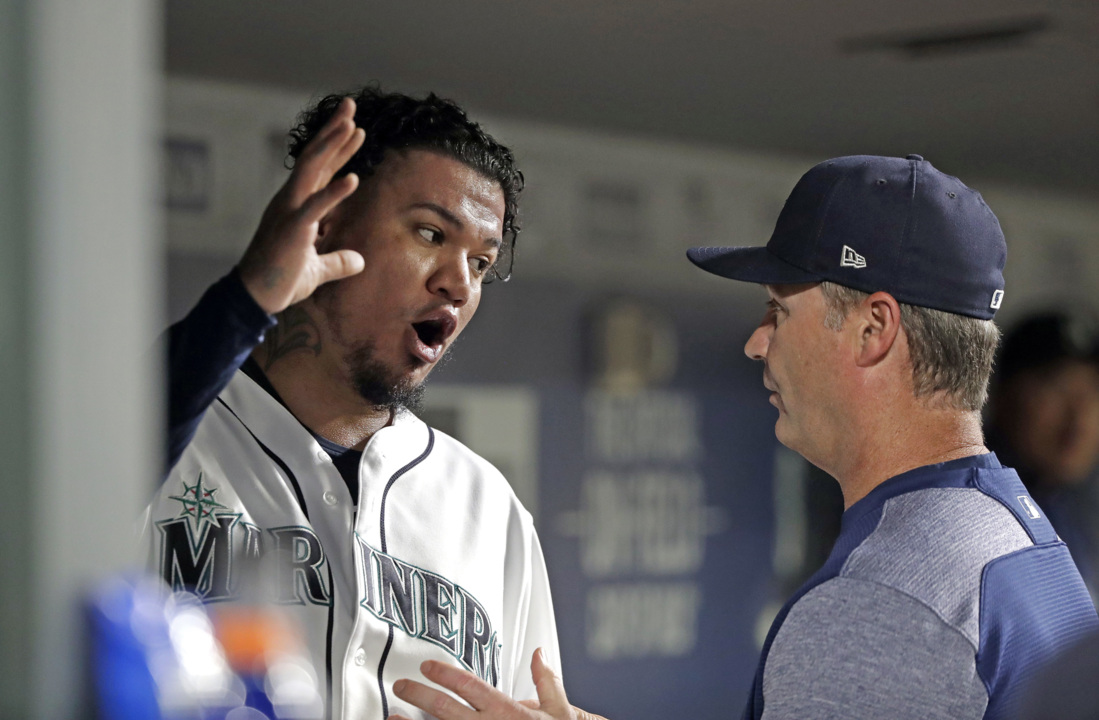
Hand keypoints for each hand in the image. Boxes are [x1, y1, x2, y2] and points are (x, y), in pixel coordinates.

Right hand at [237, 96, 366, 313]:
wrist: (256, 298)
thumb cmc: (281, 282)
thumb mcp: (316, 270)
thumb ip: (338, 262)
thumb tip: (360, 261)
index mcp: (295, 205)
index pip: (319, 169)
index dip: (337, 148)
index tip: (355, 128)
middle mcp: (290, 201)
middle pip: (315, 158)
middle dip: (334, 132)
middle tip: (351, 107)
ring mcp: (290, 212)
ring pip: (311, 170)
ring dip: (333, 146)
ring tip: (353, 125)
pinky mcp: (293, 229)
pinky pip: (315, 206)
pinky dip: (335, 192)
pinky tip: (354, 178)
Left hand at [388, 649, 607, 719]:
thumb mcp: (559, 710)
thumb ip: (546, 680)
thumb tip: (540, 653)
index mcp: (509, 712)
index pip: (472, 687)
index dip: (447, 674)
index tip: (428, 666)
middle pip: (448, 710)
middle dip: (420, 696)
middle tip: (402, 686)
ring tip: (393, 719)